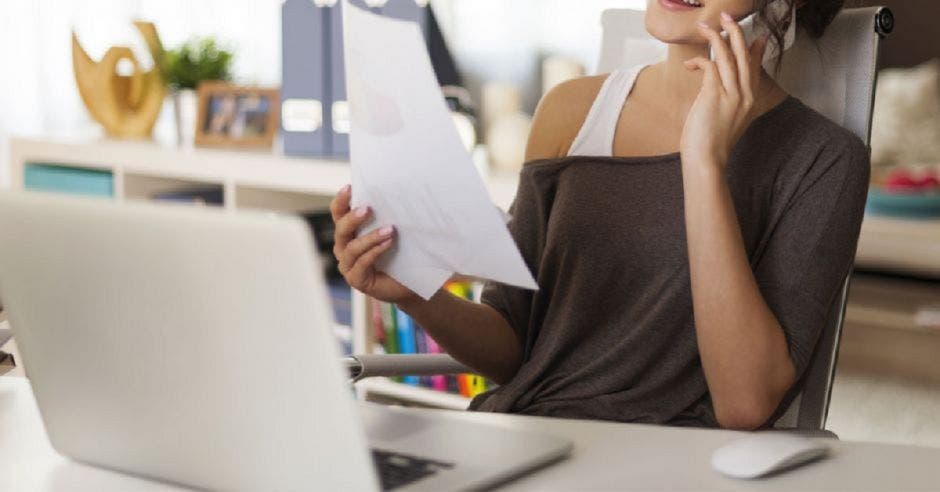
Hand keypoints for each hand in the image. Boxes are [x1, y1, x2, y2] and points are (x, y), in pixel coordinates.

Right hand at [330, 185, 417, 303]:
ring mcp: (348, 265)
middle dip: (353, 218)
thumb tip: (398, 195)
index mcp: (349, 232)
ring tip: (390, 229)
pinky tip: (389, 242)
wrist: (407, 283)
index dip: (341, 201)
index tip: (350, 187)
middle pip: (341, 229)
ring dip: (370, 236)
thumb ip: (387, 217)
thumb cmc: (399, 255)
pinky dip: (375, 251)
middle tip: (368, 208)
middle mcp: (343, 247)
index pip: (338, 213)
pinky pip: (362, 263)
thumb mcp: (392, 232)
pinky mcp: (356, 279)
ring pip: (352, 248)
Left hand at [680, 12, 768, 170]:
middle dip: (736, 32)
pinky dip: (699, 60)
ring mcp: (732, 94)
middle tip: (727, 16)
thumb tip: (720, 87)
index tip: (756, 36)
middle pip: (744, 54)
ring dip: (716, 37)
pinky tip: (689, 65)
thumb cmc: (711, 143)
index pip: (755, 67)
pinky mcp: (715, 95)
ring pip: (729, 55)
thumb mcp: (726, 119)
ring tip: (705, 26)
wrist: (707, 160)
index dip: (755, 49)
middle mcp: (745, 95)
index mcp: (750, 100)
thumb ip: (729, 101)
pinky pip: (711, 66)